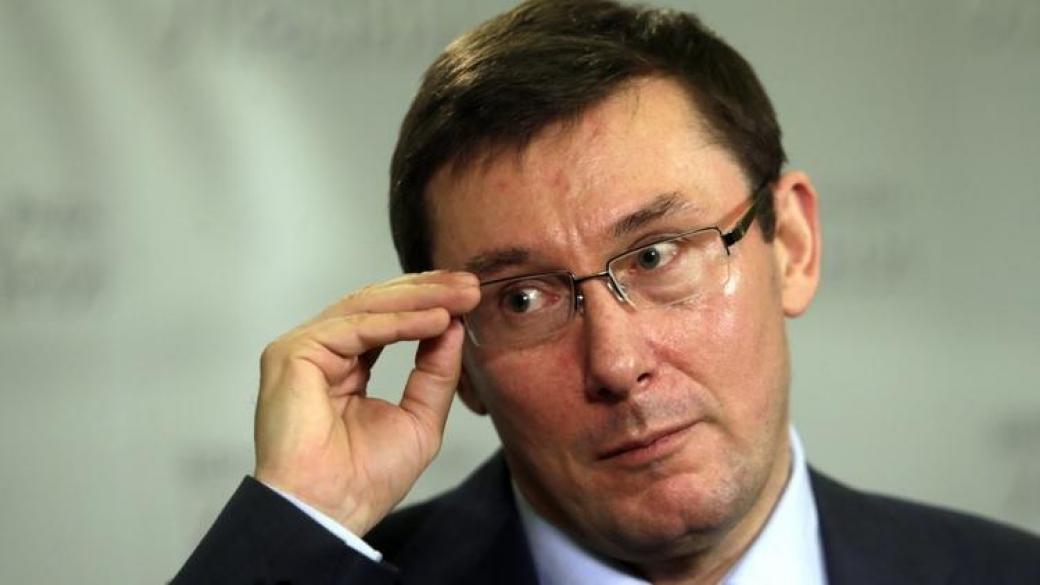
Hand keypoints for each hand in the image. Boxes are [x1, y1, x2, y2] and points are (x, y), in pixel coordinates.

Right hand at [253, 270, 479, 534]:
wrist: (330, 512)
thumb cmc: (363, 480)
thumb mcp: (419, 417)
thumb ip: (435, 372)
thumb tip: (452, 323)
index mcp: (344, 367)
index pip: (387, 320)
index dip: (427, 304)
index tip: (470, 296)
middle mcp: (321, 353)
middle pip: (376, 305)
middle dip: (428, 291)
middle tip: (471, 285)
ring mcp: (303, 350)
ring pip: (366, 307)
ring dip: (419, 298)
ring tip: (462, 295)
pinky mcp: (293, 353)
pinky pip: (354, 327)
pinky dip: (398, 322)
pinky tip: (435, 319)